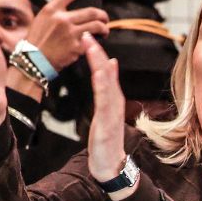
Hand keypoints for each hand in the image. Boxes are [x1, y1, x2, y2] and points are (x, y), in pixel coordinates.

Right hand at [10, 0, 108, 97]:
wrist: (33, 61)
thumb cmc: (36, 43)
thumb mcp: (41, 20)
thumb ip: (56, 14)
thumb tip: (73, 11)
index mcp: (51, 9)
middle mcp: (62, 19)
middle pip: (91, 11)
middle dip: (102, 15)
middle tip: (104, 18)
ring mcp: (70, 33)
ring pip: (96, 25)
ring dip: (104, 28)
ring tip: (104, 30)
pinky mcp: (76, 47)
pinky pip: (91, 42)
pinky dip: (95, 43)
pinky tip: (94, 44)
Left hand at [85, 38, 125, 185]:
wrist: (110, 165)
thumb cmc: (105, 139)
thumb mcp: (106, 109)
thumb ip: (108, 87)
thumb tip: (110, 63)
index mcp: (112, 98)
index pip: (105, 71)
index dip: (96, 53)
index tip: (87, 37)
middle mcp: (114, 102)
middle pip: (107, 73)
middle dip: (97, 53)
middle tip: (88, 35)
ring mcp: (112, 112)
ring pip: (107, 83)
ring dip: (99, 64)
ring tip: (92, 49)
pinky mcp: (108, 123)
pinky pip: (105, 102)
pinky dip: (104, 86)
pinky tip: (99, 75)